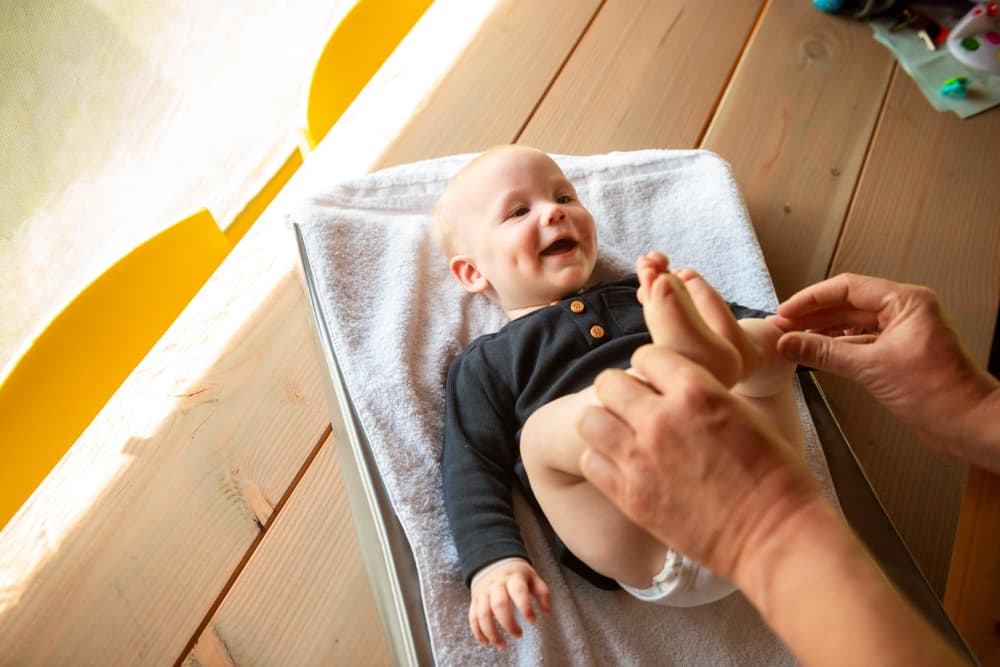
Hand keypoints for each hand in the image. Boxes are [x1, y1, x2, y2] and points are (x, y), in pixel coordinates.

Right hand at [468, 558, 550, 648]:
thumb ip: (542, 592)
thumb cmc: (516, 574)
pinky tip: (486, 643)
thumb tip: (547, 610)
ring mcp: (483, 593)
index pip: (518, 591)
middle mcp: (496, 585)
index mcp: (513, 578)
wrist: (493, 562)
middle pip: (498, 604)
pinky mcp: (475, 600)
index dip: (525, 607)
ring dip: (491, 632)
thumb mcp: (532, 577)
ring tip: (502, 645)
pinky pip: (473, 617)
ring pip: (483, 614)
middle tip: (518, 635)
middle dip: (508, 623)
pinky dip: (478, 632)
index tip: (532, 620)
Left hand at [576, 345, 819, 584]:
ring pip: (589, 419)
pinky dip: (601, 461)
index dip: (650, 368)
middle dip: (621, 391)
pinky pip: (591, 461)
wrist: (775, 535)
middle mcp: (661, 418)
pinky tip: (622, 467)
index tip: (656, 382)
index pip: (645, 355)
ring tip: (621, 435)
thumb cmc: (775, 475)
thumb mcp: (745, 412)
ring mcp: (641, 458)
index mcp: (697, 390)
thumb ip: (702, 394)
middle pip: (609, 382)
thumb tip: (675, 388)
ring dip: (604, 422)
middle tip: (634, 408)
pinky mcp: (630, 495)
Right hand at [768, 273, 996, 459]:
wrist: (969, 425)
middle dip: (813, 316)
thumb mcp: (871, 369)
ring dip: (823, 332)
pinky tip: (817, 355)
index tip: (785, 311)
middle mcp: (906, 312)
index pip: (848, 288)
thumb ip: (824, 353)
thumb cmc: (939, 393)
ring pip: (853, 325)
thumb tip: (788, 342)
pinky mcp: (899, 354)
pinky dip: (838, 348)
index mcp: (906, 302)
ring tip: (793, 341)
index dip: (812, 299)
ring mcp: (903, 333)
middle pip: (848, 304)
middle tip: (782, 327)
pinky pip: (861, 343)